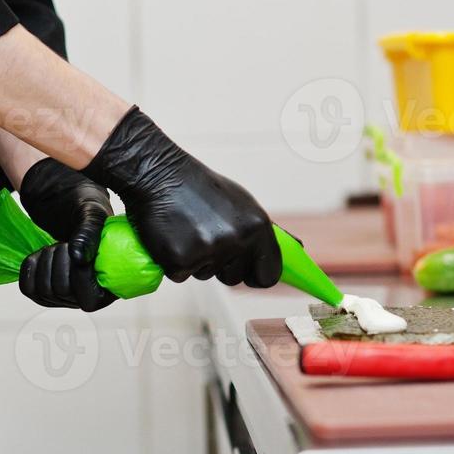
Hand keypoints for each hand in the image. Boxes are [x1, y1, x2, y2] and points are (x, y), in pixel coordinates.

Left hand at [16, 159, 116, 311]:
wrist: (68, 207)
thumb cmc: (87, 211)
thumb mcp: (93, 214)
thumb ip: (89, 234)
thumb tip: (79, 257)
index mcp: (109, 286)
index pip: (88, 300)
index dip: (80, 274)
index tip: (81, 251)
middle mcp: (85, 297)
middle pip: (61, 291)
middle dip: (60, 260)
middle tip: (67, 244)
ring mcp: (62, 297)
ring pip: (42, 290)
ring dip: (46, 261)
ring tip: (58, 248)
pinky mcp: (42, 290)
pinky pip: (28, 287)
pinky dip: (31, 266)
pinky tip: (42, 255)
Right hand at [81, 107, 280, 286]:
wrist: (159, 175)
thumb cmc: (199, 189)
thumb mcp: (241, 203)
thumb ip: (262, 231)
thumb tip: (294, 250)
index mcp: (256, 226)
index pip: (269, 274)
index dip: (256, 275)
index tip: (248, 272)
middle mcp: (236, 240)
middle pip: (235, 278)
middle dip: (221, 265)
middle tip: (205, 235)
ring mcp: (208, 252)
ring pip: (206, 276)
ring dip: (196, 260)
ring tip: (188, 230)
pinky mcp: (179, 260)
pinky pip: (181, 275)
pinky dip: (174, 262)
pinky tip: (172, 236)